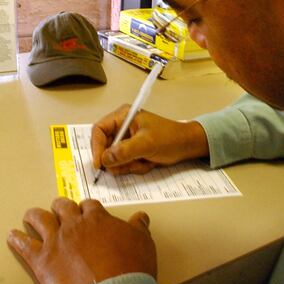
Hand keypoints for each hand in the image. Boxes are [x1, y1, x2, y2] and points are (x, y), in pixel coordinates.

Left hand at [7, 198, 156, 283]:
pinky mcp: (42, 260)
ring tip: (31, 215)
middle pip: (63, 207)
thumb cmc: (129, 270)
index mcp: (97, 219)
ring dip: (35, 216)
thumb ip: (138, 228)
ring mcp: (56, 241)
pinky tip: (13, 236)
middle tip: (59, 209)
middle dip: (60, 207)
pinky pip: (25, 245)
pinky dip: (17, 240)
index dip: (86, 208)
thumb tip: (141, 218)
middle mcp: (74, 225)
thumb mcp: (143, 243)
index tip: (85, 211)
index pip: (88, 205)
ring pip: (40, 219)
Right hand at [91, 106, 209, 174]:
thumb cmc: (169, 138)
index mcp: (123, 116)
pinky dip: (135, 167)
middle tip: (131, 165)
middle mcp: (122, 127)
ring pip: (114, 159)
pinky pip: (124, 164)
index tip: (99, 164)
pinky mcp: (132, 152)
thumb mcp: (146, 144)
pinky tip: (148, 163)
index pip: (99, 130)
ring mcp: (126, 140)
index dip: (96, 147)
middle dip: (117, 160)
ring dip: (129, 165)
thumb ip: (124, 151)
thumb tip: (104, 160)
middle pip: (105, 147)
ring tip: (145, 161)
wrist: (187, 146)